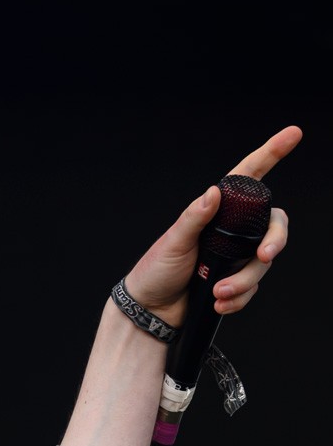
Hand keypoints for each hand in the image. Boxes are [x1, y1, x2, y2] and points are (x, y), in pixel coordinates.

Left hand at [124, 126, 300, 327]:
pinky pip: (251, 288)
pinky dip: (239, 298)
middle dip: (274, 241)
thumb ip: (193, 218)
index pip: (249, 177)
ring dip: (244, 281)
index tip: (293, 133)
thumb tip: (213, 192)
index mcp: (217, 211)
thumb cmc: (155, 271)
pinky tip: (219, 304)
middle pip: (272, 225)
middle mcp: (231, 230)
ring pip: (262, 262)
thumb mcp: (173, 242)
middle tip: (265, 255)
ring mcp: (235, 256)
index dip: (271, 154)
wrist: (151, 312)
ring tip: (219, 294)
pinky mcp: (234, 280)